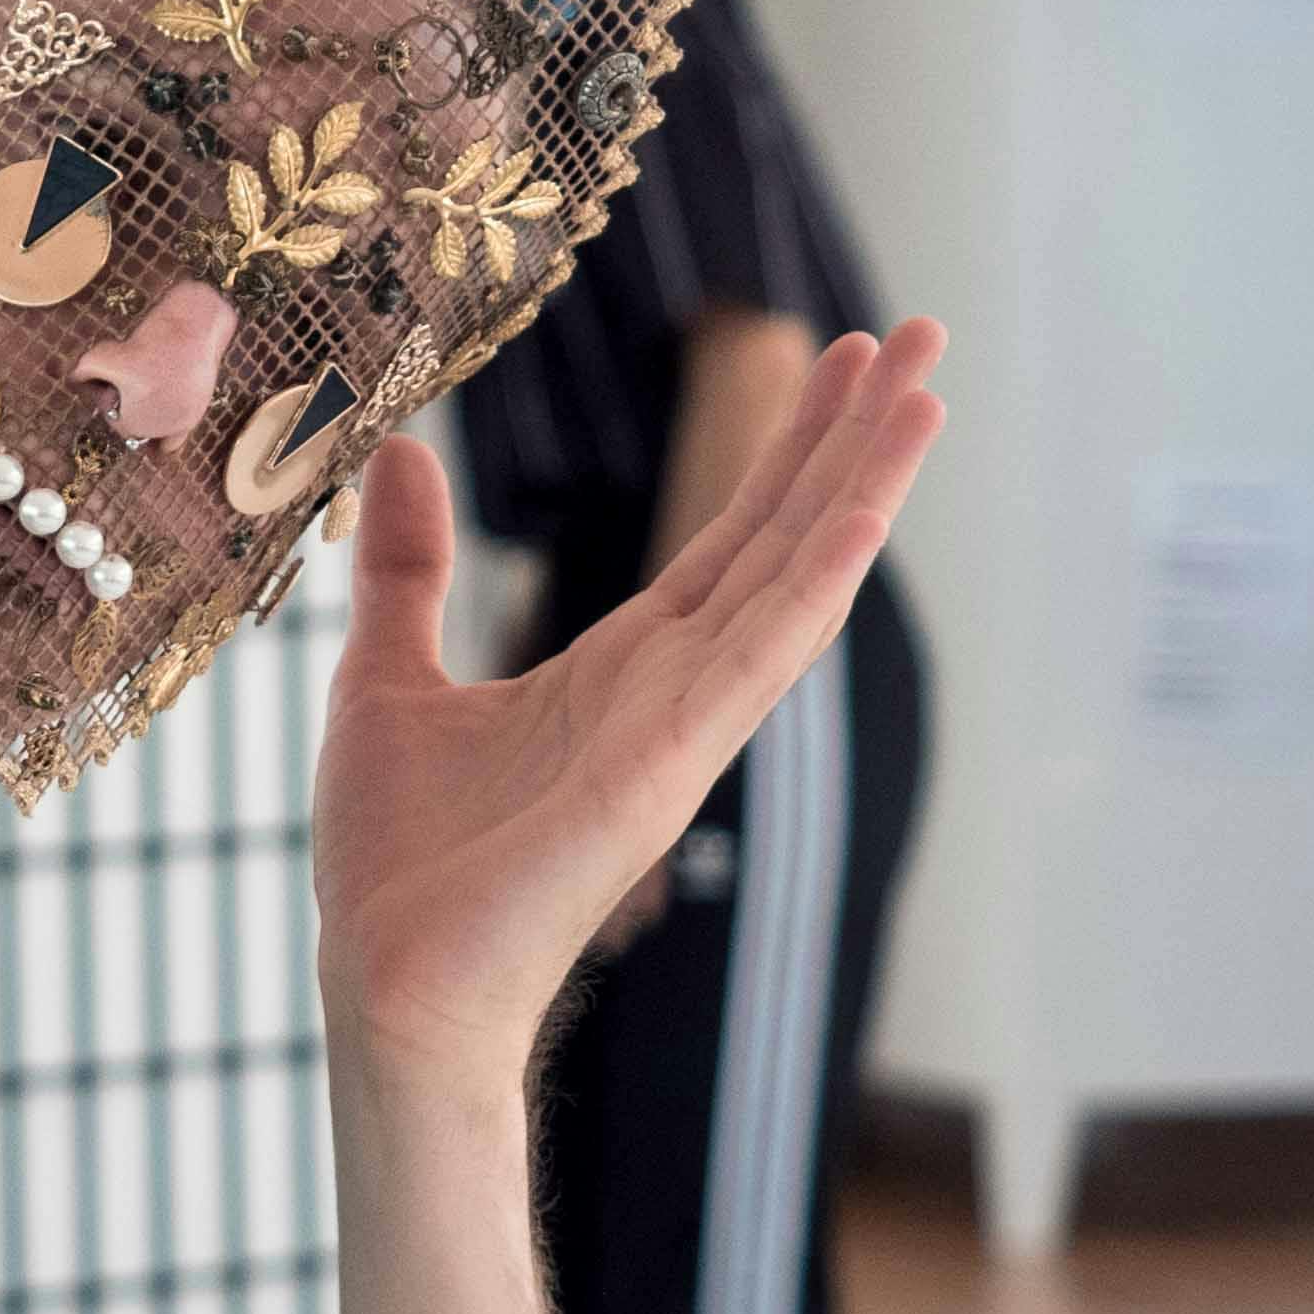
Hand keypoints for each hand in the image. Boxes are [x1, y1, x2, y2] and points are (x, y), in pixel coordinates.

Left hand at [308, 320, 945, 1081]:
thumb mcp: (386, 678)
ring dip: (865, 484)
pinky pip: (761, 656)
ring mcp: (683, 724)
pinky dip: (817, 582)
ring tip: (927, 390)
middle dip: (854, 436)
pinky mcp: (671, 762)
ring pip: (797, 580)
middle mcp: (672, 687)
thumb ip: (408, 570)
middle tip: (924, 334)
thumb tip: (402, 453)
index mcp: (617, 668)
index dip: (786, 448)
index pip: (728, 536)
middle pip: (787, 537)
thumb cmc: (396, 865)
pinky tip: (868, 510)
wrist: (388, 979)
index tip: (838, 356)